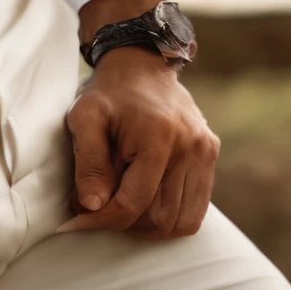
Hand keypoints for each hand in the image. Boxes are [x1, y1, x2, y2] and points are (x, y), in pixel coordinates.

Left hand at [62, 46, 219, 239]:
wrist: (141, 64)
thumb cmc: (109, 92)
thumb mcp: (85, 117)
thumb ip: (88, 162)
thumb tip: (92, 207)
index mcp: (158, 135)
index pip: (134, 202)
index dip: (104, 218)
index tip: (81, 218)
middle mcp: (190, 146)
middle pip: (159, 218)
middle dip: (124, 222)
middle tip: (99, 208)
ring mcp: (205, 152)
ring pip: (180, 222)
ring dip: (148, 225)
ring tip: (123, 204)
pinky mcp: (210, 156)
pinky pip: (195, 210)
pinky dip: (169, 217)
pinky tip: (147, 201)